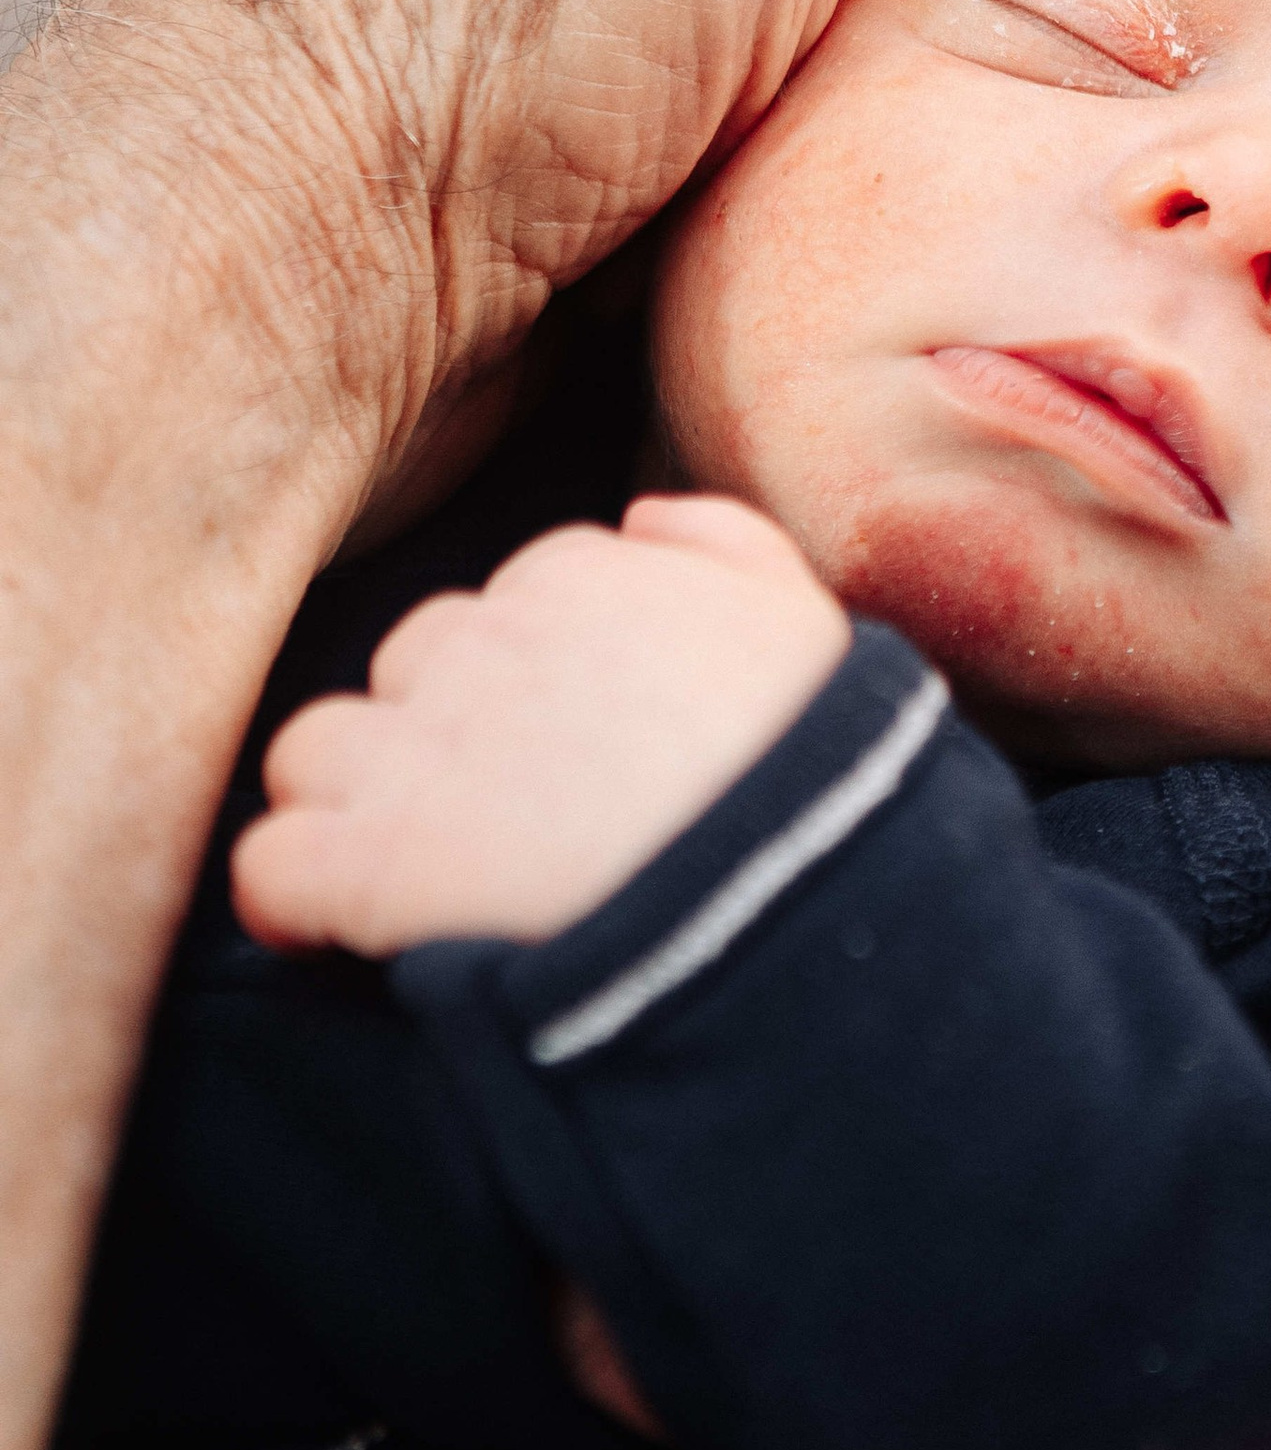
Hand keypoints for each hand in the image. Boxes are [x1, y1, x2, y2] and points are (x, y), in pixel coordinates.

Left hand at [234, 498, 849, 951]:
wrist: (786, 917)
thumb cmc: (820, 786)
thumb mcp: (811, 630)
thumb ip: (728, 546)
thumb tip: (640, 516)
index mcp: (589, 583)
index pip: (512, 602)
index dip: (529, 683)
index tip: (572, 750)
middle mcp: (489, 648)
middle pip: (412, 666)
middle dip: (440, 735)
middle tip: (511, 823)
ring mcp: (421, 754)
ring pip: (320, 748)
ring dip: (353, 806)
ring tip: (418, 877)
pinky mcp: (369, 864)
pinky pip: (271, 862)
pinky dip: (294, 897)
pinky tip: (337, 933)